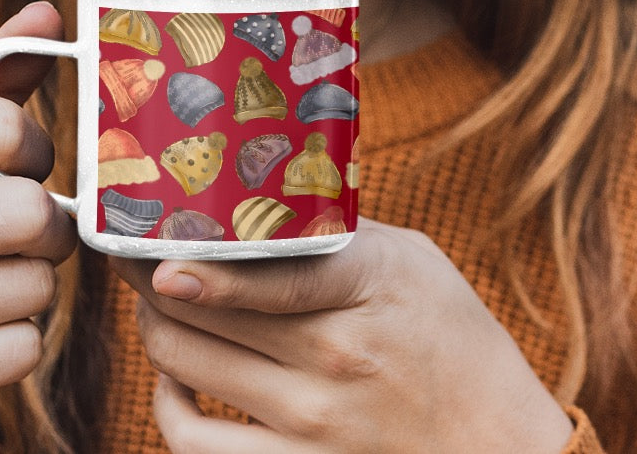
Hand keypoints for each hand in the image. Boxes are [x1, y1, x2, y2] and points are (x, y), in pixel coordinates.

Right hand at [0, 2, 76, 452]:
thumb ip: (1, 83)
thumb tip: (48, 10)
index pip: (1, 126)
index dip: (37, 150)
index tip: (22, 168)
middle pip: (29, 213)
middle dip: (48, 228)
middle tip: (26, 235)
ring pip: (35, 286)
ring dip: (35, 287)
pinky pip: (22, 349)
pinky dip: (21, 342)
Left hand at [113, 218, 573, 453]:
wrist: (500, 445)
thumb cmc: (455, 342)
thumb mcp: (413, 261)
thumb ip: (337, 233)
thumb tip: (259, 206)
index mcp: (366, 290)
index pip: (268, 273)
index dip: (197, 263)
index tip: (149, 248)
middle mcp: (333, 357)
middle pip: (202, 311)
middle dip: (149, 278)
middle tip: (136, 256)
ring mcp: (310, 422)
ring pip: (185, 365)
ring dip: (154, 329)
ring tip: (156, 305)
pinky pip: (196, 443)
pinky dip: (168, 406)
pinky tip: (174, 377)